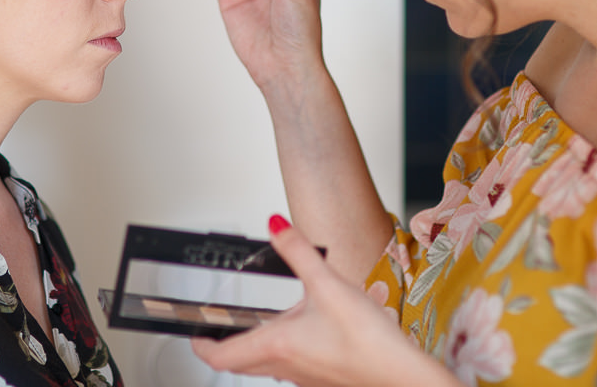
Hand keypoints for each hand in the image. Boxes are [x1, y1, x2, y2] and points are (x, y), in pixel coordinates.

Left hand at [191, 217, 457, 386]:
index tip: (194, 336)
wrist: (402, 377)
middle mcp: (285, 366)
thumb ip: (299, 251)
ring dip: (255, 350)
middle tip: (217, 335)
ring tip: (260, 328)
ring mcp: (304, 378)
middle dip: (224, 349)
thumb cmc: (368, 341)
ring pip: (266, 368)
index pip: (221, 355)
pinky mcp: (323, 379)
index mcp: (277, 345)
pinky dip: (284, 352)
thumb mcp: (329, 284)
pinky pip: (291, 368)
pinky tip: (305, 336)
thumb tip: (276, 225)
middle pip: (239, 364)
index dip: (201, 346)